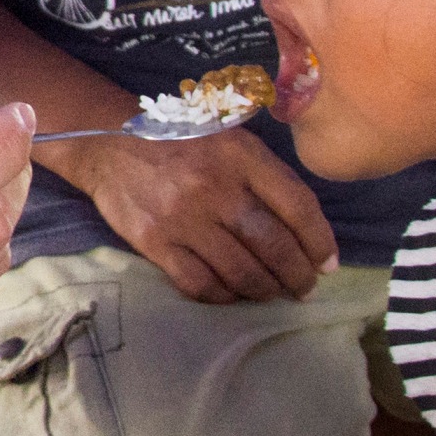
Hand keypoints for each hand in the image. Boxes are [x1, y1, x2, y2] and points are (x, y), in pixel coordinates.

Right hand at [50, 122, 334, 303]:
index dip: (319, 241)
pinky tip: (233, 293)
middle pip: (273, 245)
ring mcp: (183, 218)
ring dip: (265, 290)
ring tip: (273, 293)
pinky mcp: (155, 242)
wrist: (109, 143)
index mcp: (241, 156)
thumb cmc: (182, 141)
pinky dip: (224, 295)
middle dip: (297, 275)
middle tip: (304, 288)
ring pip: (240, 271)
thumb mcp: (230, 140)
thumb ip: (265, 175)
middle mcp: (215, 187)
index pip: (297, 205)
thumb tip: (303, 228)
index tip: (326, 263)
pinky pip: (200, 283)